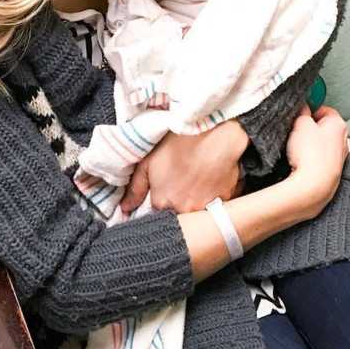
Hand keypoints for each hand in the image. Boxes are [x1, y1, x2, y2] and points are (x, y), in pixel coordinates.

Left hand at [120, 120, 247, 213]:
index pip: (157, 214)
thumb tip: (124, 208)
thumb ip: (135, 188)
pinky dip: (214, 196)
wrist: (214, 133)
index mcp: (162, 203)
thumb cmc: (179, 143)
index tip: (164, 190)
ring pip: (198, 212)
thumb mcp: (148, 161)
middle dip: (178, 203)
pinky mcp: (225, 201)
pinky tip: (211, 179)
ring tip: (197, 181)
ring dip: (196, 201)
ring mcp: (206, 208)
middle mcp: (183, 211)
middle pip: (178, 214)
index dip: (160, 202)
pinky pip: (217, 205)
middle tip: (181, 182)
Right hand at [284, 105, 348, 216]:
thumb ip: (302, 112)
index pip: (324, 108)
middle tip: (294, 130)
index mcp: (338, 124)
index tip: (298, 113)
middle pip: (323, 127)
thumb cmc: (310, 154)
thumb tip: (303, 108)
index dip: (309, 109)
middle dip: (308, 128)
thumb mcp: (301, 123)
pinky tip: (300, 161)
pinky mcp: (331, 172)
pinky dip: (310, 158)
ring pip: (320, 144)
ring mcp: (338, 158)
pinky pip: (318, 159)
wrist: (313, 186)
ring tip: (296, 148)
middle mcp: (343, 140)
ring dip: (308, 144)